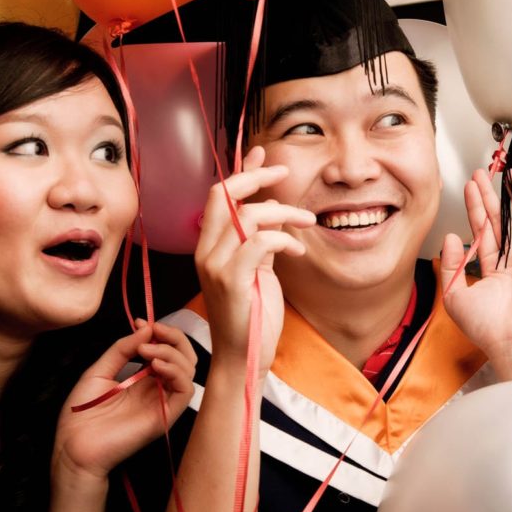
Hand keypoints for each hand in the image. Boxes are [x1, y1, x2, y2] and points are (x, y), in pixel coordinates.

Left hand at [52, 321, 197, 481]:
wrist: (73, 446)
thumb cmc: (82, 414)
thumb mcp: (99, 370)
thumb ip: (122, 349)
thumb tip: (146, 327)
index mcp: (144, 379)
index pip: (167, 351)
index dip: (161, 332)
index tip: (142, 322)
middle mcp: (158, 389)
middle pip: (184, 357)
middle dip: (174, 337)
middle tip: (154, 331)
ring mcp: (163, 402)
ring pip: (188, 370)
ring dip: (172, 353)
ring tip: (148, 351)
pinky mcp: (165, 416)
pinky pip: (186, 391)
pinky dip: (177, 372)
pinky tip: (156, 366)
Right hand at [195, 146, 315, 378]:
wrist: (244, 357)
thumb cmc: (252, 313)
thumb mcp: (258, 267)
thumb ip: (259, 236)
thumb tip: (271, 207)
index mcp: (208, 246)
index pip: (218, 195)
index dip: (242, 172)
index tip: (265, 155)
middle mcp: (205, 251)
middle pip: (223, 194)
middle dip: (256, 177)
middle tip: (285, 174)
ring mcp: (215, 265)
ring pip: (247, 215)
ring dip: (283, 212)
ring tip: (306, 222)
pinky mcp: (232, 280)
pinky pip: (259, 242)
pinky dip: (283, 238)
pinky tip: (297, 249)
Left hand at [440, 169, 511, 380]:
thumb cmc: (486, 328)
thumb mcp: (454, 296)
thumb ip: (451, 265)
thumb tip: (451, 239)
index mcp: (490, 272)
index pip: (481, 232)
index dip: (474, 209)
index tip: (469, 189)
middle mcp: (510, 264)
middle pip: (499, 221)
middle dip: (490, 196)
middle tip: (483, 174)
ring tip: (509, 174)